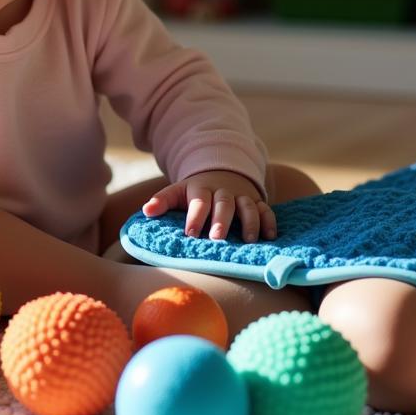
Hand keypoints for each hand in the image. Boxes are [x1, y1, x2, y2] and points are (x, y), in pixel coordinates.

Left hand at [142, 170, 276, 242]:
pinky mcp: (257, 202)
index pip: (198, 201)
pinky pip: (266, 210)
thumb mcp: (177, 192)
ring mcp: (241, 196)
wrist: (221, 174)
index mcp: (201, 190)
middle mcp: (223, 192)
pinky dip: (269, 222)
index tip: (190, 234)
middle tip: (217, 238)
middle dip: (221, 220)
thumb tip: (146, 211)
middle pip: (224, 203)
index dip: (195, 216)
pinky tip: (270, 237)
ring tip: (248, 240)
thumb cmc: (195, 192)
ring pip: (247, 205)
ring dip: (249, 222)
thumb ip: (162, 201)